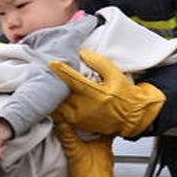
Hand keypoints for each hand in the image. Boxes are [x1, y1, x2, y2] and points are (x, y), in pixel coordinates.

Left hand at [50, 49, 165, 137]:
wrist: (132, 117)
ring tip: (44, 84)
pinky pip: (60, 114)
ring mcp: (80, 117)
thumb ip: (99, 63)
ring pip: (58, 105)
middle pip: (61, 94)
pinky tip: (51, 96)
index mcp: (96, 94)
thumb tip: (83, 53)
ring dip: (50, 95)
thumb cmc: (125, 95)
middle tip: (43, 72)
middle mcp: (86, 107)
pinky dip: (54, 104)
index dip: (61, 71)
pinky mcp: (77, 123)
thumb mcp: (116, 75)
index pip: (74, 80)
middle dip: (51, 83)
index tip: (51, 63)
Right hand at [55, 121, 116, 176]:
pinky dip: (88, 155)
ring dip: (90, 145)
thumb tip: (61, 124)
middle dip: (93, 132)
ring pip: (98, 149)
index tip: (94, 116)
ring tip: (80, 139)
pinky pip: (93, 159)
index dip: (101, 121)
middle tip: (84, 126)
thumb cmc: (90, 176)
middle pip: (101, 138)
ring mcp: (104, 164)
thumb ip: (67, 136)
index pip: (107, 128)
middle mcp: (107, 154)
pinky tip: (80, 156)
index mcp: (106, 145)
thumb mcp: (75, 151)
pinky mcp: (98, 172)